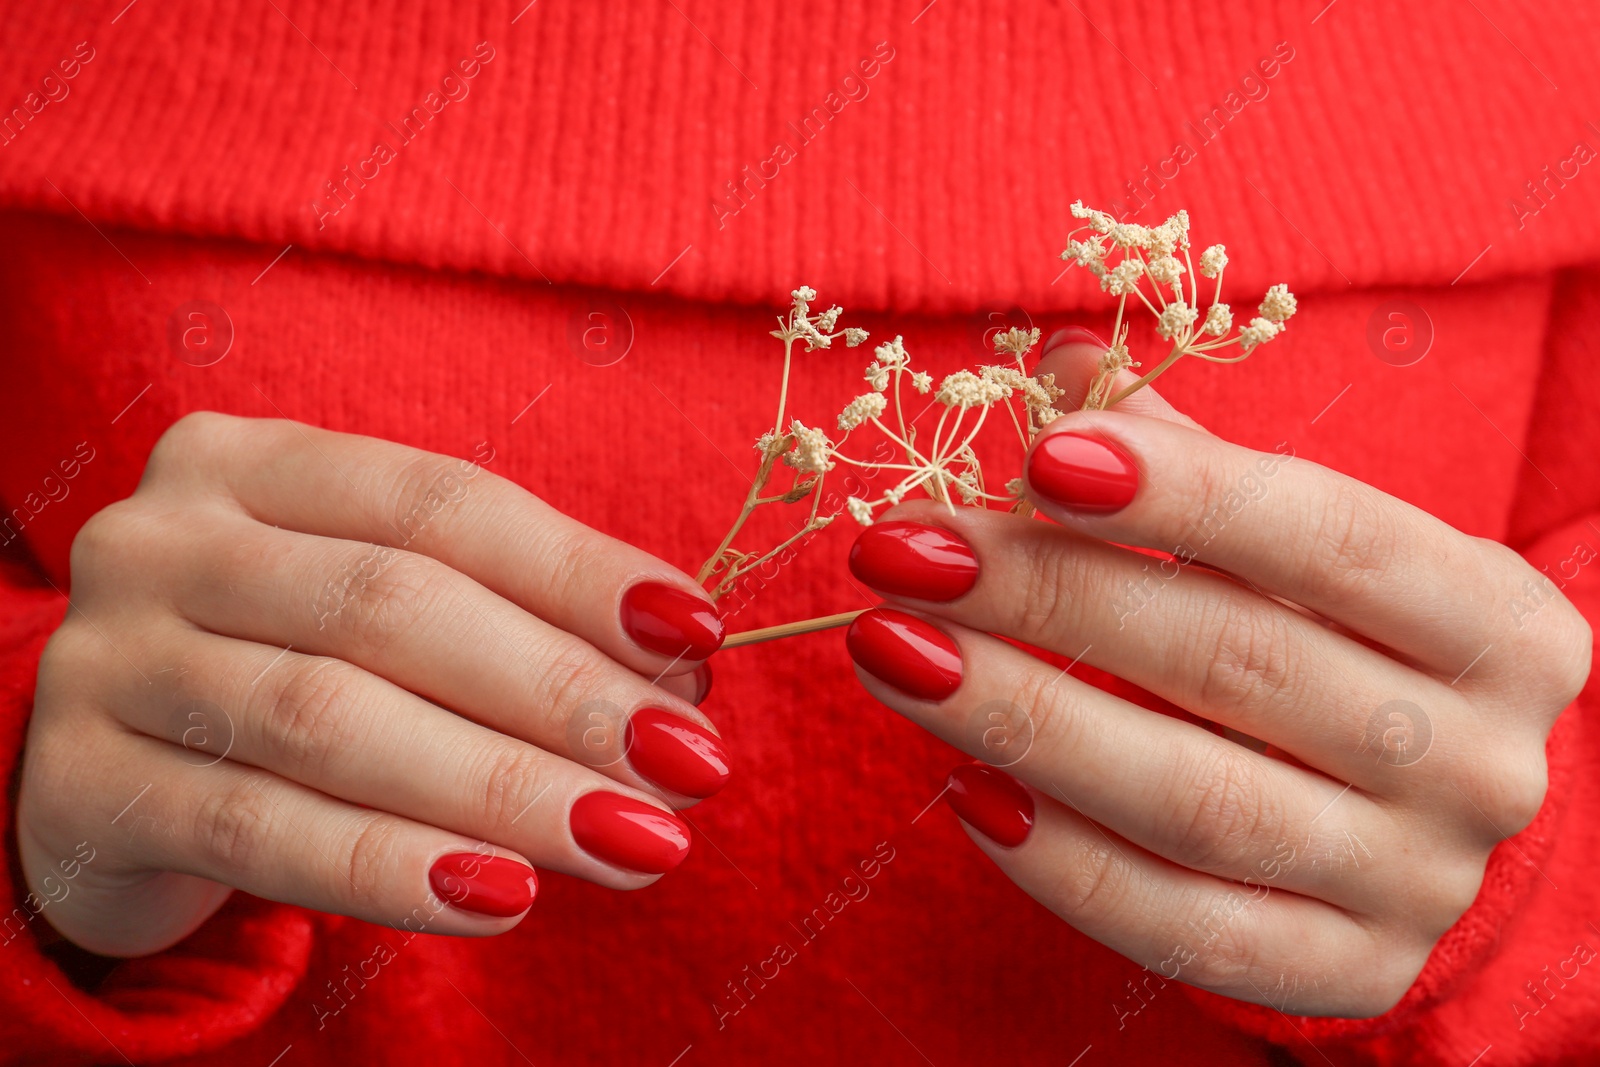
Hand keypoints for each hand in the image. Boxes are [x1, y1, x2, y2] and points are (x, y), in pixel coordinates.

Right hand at [20, 413, 730, 956]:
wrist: (112, 772)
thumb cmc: (286, 668)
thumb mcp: (383, 617)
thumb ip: (509, 621)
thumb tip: (678, 672)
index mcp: (252, 463)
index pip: (442, 502)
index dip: (579, 570)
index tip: (699, 636)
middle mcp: (164, 539)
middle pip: (394, 606)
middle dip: (560, 690)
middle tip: (686, 763)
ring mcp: (107, 658)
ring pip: (333, 721)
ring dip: (504, 787)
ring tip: (630, 840)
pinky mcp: (79, 788)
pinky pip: (262, 830)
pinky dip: (393, 868)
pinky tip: (502, 896)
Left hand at [841, 337, 1590, 1015]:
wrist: (1423, 817)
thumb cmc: (1346, 647)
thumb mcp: (1311, 550)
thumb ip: (1194, 465)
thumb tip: (1065, 373)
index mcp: (1498, 622)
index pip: (1330, 538)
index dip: (1184, 495)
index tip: (1039, 456)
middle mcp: (1480, 759)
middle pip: (1239, 664)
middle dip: (1050, 597)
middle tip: (905, 553)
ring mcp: (1416, 882)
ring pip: (1195, 801)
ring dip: (1023, 720)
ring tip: (891, 653)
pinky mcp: (1347, 973)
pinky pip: (1182, 928)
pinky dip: (1063, 863)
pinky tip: (965, 790)